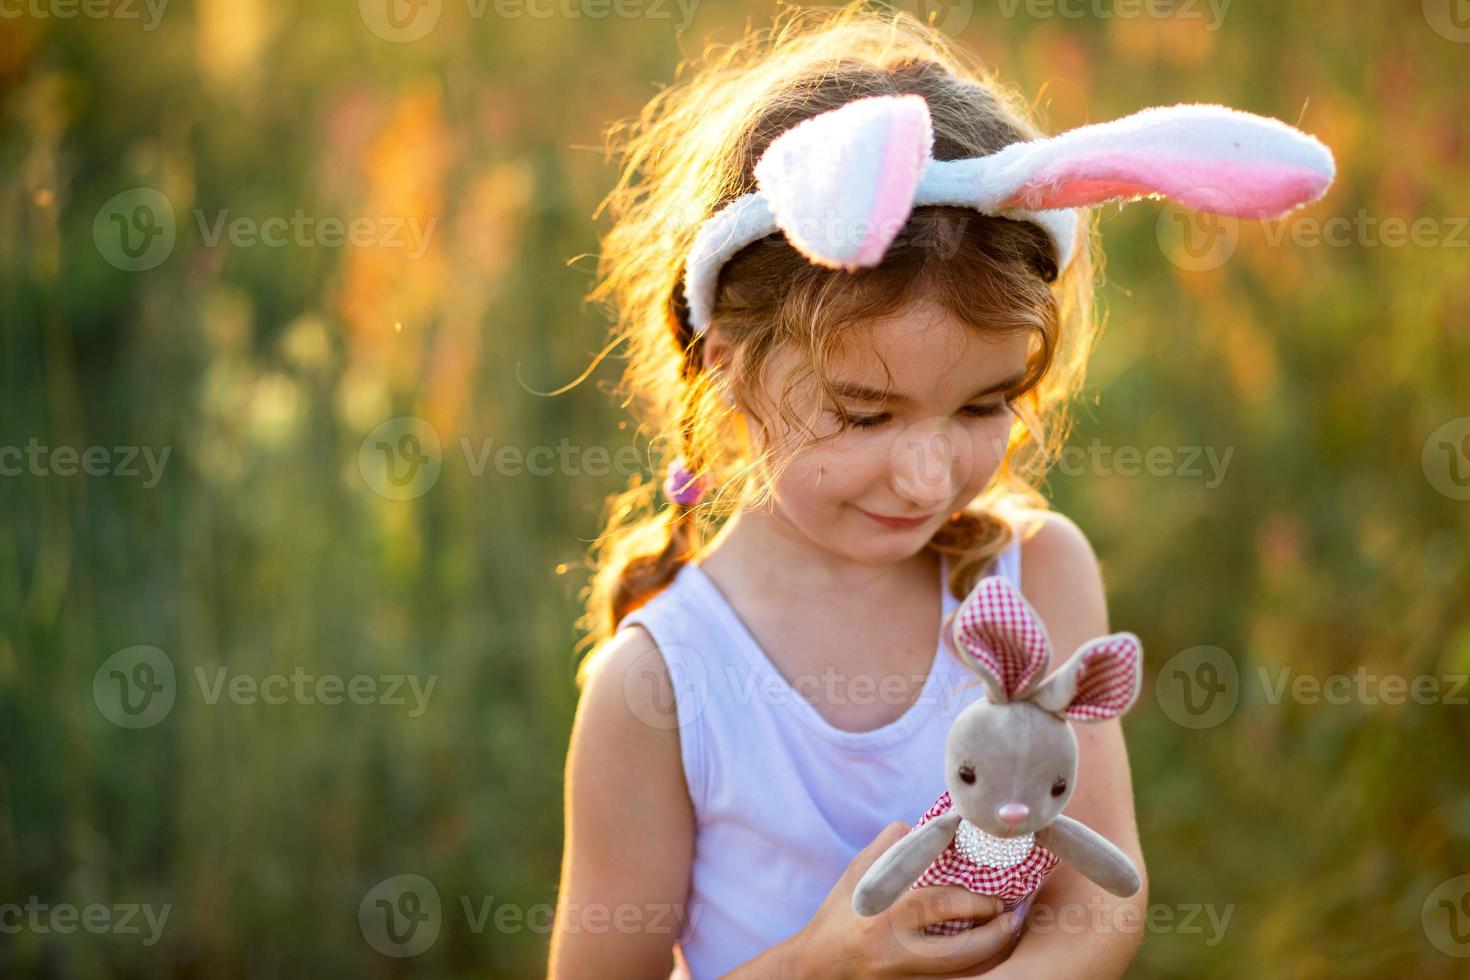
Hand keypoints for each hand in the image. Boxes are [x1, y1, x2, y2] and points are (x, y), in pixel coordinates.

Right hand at [785, 821, 1022, 978]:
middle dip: (982, 906)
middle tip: (1004, 900)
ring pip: (960, 958)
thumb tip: (926, 826)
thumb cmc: (839, 915)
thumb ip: (888, 847)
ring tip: (1011, 923)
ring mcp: (903, 966)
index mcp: (878, 905)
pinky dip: (977, 959)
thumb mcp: (857, 875)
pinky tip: (992, 945)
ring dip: (992, 940)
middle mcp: (891, 938)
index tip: (975, 843)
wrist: (820, 967)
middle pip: (946, 914)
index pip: (918, 869)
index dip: (950, 853)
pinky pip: (954, 973)